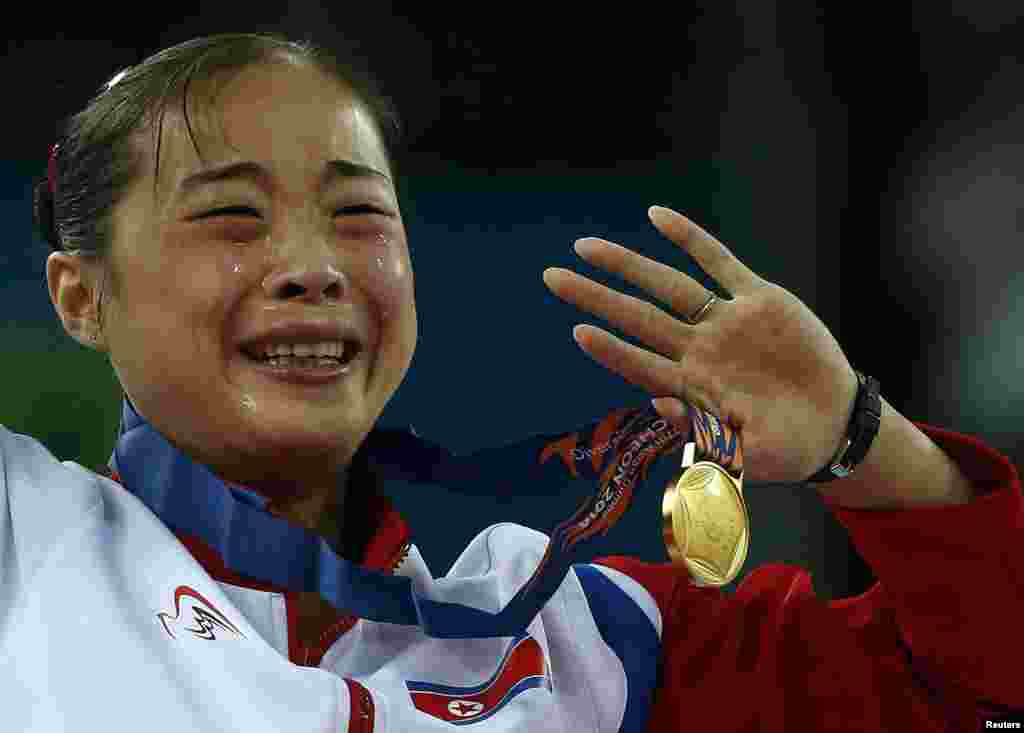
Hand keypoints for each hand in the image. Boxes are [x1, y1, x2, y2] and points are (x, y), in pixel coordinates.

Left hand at [542, 206, 858, 483]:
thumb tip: (660, 406)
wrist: (833, 425)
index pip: (641, 364)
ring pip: (668, 285)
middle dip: (595, 298)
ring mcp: (726, 323)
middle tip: (551, 278)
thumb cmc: (785, 449)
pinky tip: (656, 215)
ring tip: (584, 248)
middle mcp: (699, 351)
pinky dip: (689, 238)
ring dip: (627, 265)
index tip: (579, 332)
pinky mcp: (758, 300)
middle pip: (638, 317)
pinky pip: (718, 261)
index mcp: (693, 389)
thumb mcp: (746, 455)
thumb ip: (705, 436)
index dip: (611, 350)